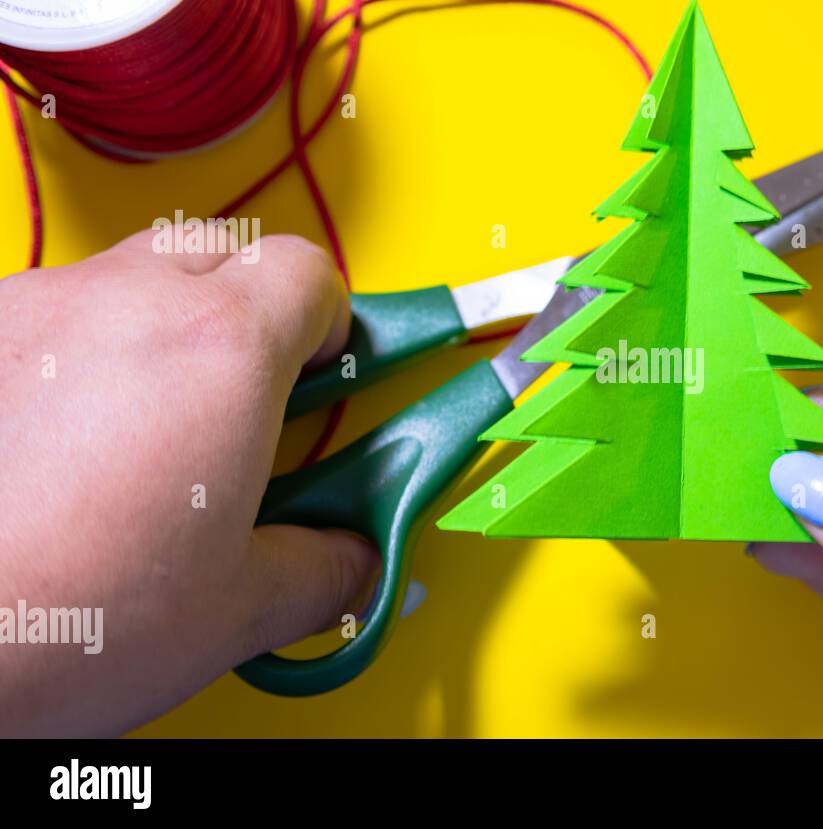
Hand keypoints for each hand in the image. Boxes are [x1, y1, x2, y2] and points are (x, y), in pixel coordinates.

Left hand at [0, 231, 376, 735]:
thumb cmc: (61, 619)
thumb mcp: (240, 609)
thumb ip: (324, 567)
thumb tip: (348, 560)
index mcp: (222, 351)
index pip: (308, 271)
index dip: (331, 317)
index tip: (329, 366)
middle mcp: (125, 304)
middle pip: (220, 248)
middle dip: (249, 301)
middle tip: (253, 385)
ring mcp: (34, 312)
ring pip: (127, 274)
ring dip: (158, 322)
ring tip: (153, 415)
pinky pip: (47, 313)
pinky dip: (76, 352)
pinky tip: (68, 433)